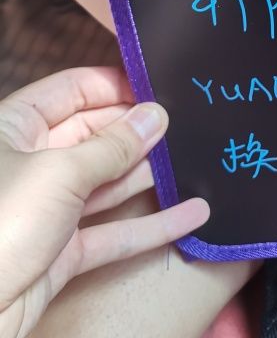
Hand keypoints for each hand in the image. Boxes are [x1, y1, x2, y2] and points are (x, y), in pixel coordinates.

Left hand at [0, 66, 208, 337]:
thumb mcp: (59, 173)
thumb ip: (113, 145)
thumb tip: (155, 115)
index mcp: (13, 128)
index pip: (71, 91)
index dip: (115, 85)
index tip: (160, 87)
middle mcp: (30, 163)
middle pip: (94, 134)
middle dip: (138, 131)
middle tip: (187, 124)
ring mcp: (47, 208)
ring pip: (107, 182)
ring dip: (149, 174)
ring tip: (197, 159)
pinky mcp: (62, 251)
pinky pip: (114, 231)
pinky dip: (152, 224)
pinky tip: (192, 213)